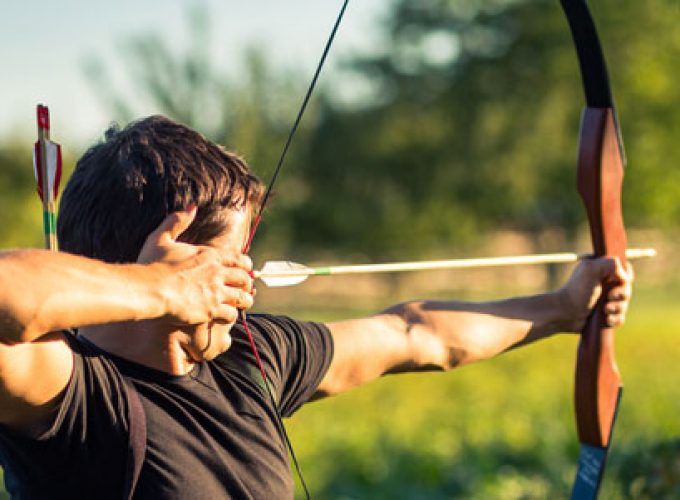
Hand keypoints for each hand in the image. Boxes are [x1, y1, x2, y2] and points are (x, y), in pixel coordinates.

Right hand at [138, 206, 253, 326]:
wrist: (149, 289)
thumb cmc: (152, 264)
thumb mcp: (161, 238)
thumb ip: (177, 221)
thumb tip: (192, 206)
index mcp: (209, 255)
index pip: (239, 259)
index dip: (244, 265)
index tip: (244, 270)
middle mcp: (217, 272)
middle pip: (244, 278)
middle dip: (246, 284)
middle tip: (245, 288)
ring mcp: (216, 292)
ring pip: (243, 297)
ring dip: (244, 301)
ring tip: (242, 304)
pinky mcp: (211, 310)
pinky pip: (231, 314)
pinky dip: (231, 315)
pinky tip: (226, 316)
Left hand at [558, 257, 632, 331]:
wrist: (565, 314)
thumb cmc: (576, 291)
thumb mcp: (590, 270)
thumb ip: (610, 264)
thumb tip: (624, 276)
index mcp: (601, 270)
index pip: (625, 269)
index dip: (626, 276)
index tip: (619, 280)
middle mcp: (604, 284)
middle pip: (627, 288)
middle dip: (621, 294)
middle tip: (609, 296)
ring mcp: (605, 300)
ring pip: (625, 304)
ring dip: (617, 308)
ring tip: (604, 310)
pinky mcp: (605, 315)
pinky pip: (620, 318)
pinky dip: (615, 319)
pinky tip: (606, 320)